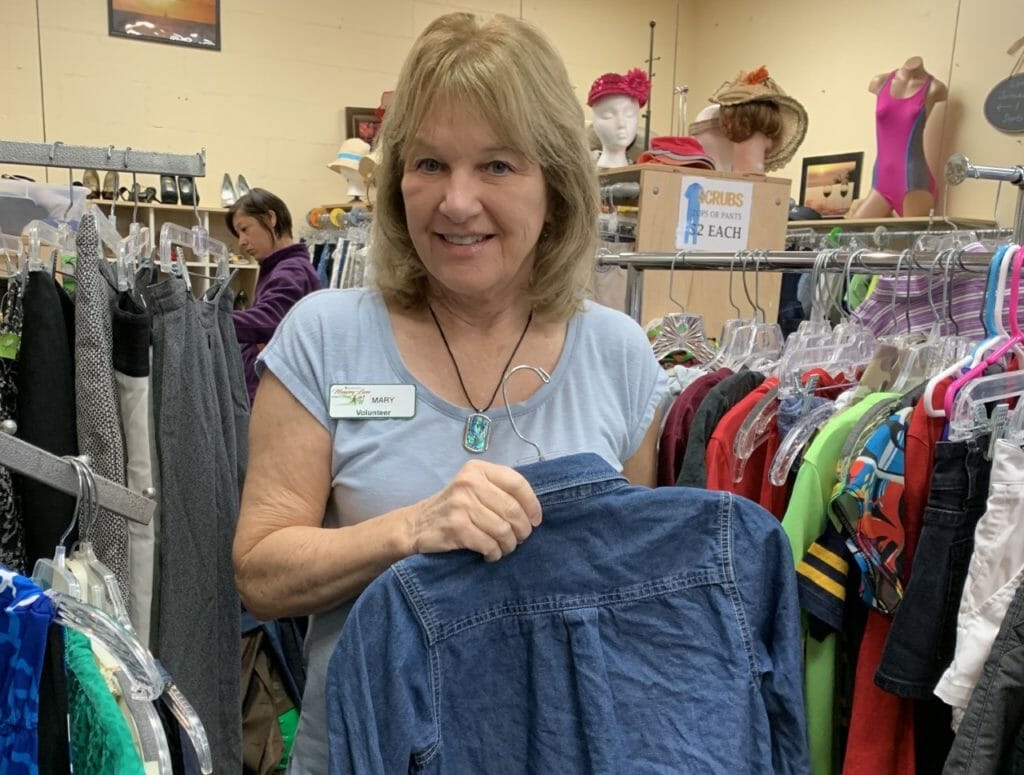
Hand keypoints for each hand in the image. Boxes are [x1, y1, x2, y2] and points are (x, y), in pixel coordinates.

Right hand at [406, 460, 541, 561]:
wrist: (417, 525)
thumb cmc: (454, 507)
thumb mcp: (474, 488)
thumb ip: (499, 490)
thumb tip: (533, 512)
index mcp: (478, 469)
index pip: (517, 483)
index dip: (532, 504)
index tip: (535, 520)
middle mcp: (469, 483)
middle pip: (512, 509)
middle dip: (522, 529)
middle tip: (520, 538)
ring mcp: (461, 504)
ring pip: (503, 530)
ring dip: (509, 545)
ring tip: (505, 547)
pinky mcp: (456, 527)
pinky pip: (489, 544)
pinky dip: (494, 553)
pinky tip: (490, 554)